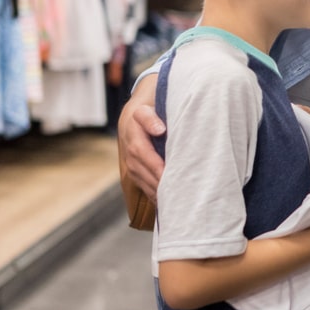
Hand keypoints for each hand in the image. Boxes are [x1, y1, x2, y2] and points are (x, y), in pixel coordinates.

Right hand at [117, 77, 165, 199]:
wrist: (132, 119)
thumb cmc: (148, 111)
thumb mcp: (148, 108)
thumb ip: (150, 118)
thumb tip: (159, 129)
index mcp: (134, 135)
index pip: (142, 152)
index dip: (155, 164)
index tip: (168, 173)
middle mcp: (130, 152)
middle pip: (144, 171)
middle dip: (160, 182)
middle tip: (179, 190)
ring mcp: (131, 164)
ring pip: (144, 181)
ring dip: (158, 190)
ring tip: (176, 198)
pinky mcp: (135, 172)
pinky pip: (144, 186)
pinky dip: (156, 195)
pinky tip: (169, 201)